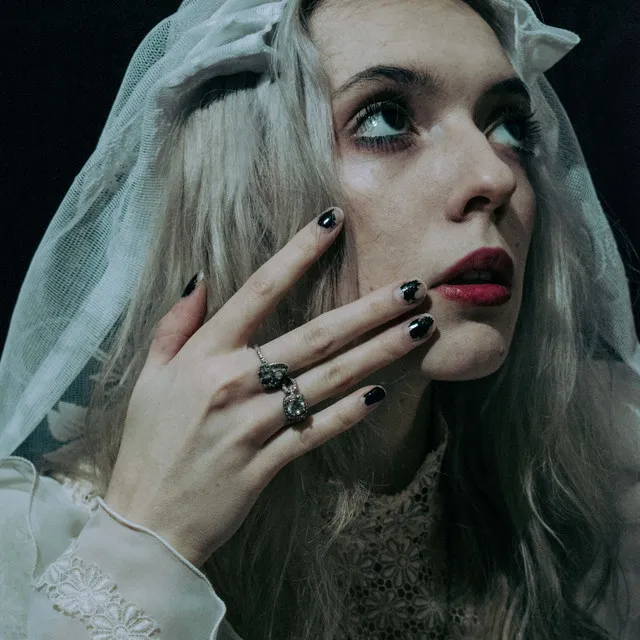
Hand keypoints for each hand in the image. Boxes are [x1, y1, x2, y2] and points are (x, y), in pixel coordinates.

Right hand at [104, 207, 435, 566]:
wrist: (146, 519)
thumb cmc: (148, 442)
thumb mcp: (150, 377)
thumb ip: (175, 325)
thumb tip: (201, 278)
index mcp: (205, 353)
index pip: (259, 289)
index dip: (299, 252)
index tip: (334, 222)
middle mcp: (233, 381)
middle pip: (315, 335)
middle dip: (369, 309)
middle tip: (413, 287)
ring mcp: (254, 423)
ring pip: (329, 380)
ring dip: (378, 352)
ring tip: (419, 329)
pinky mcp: (267, 462)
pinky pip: (318, 431)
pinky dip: (350, 413)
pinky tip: (383, 394)